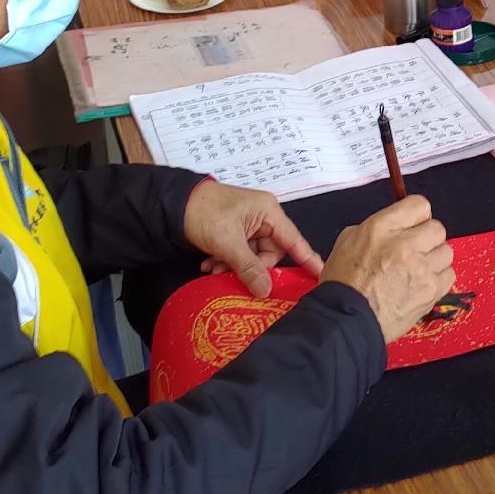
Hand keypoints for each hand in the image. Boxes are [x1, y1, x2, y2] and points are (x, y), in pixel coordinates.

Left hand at [185, 179, 321, 297]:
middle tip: (230, 274)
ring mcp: (249, 224)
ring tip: (213, 269)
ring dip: (234, 266)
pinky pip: (240, 252)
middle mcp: (263, 217)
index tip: (321, 275)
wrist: (173, 203)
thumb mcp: (227, 242)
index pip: (294, 240)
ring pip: (252, 255)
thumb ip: (248, 267)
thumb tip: (266, 291)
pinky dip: (226, 261)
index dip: (308, 258)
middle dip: (251, 267)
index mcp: (269, 212)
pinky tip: (209, 264)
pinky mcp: (236, 231)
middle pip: (270, 253)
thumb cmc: (203, 213)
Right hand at [320, 195, 455, 342]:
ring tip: (418, 268)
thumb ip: (379, 227)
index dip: (416, 215)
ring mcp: (421, 269)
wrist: (346, 321)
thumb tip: (398, 225)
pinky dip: (438, 277)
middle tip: (414, 249)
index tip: (412, 223)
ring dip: (434, 258)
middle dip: (426, 236)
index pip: (420, 205)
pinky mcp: (431, 292)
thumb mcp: (349, 240)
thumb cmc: (343, 283)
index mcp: (382, 227)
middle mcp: (406, 245)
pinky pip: (449, 275)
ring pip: (446, 251)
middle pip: (437, 228)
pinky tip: (422, 283)